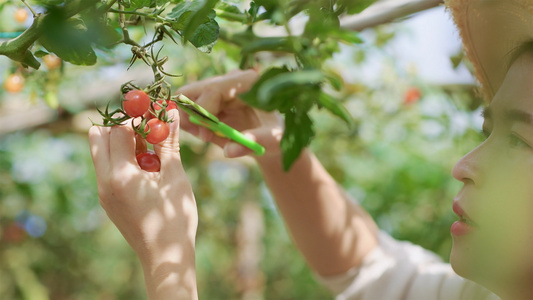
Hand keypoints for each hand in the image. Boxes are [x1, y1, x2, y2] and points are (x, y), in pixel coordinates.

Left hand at [88, 110, 197, 298]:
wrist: (165, 256)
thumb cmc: (175, 217)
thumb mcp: (175, 176)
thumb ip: (168, 142)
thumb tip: (171, 112)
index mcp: (120, 175)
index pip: (118, 130)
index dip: (136, 117)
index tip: (153, 113)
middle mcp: (104, 181)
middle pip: (98, 137)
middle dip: (120, 126)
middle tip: (145, 128)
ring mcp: (103, 192)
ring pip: (100, 153)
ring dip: (120, 143)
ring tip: (149, 151)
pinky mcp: (107, 200)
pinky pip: (107, 169)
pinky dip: (121, 160)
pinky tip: (147, 170)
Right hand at [177, 69, 282, 158]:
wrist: (275, 136)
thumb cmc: (279, 135)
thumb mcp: (273, 140)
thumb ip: (253, 142)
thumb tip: (229, 151)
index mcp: (248, 82)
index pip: (213, 90)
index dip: (203, 112)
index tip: (205, 135)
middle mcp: (231, 79)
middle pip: (194, 90)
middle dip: (190, 115)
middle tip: (202, 136)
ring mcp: (220, 87)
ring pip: (187, 98)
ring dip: (190, 120)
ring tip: (208, 137)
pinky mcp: (213, 97)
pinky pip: (190, 107)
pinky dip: (192, 122)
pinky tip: (208, 135)